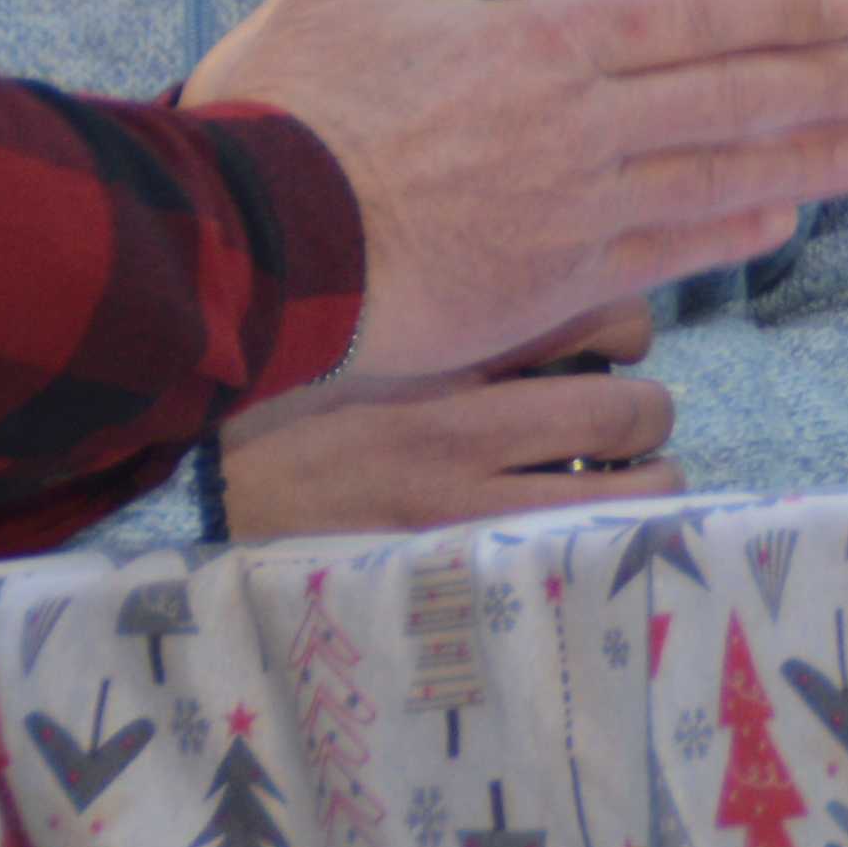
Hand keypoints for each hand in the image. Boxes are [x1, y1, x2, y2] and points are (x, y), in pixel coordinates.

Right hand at [189, 0, 847, 384]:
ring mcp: (573, 213)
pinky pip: (668, 256)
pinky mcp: (551, 288)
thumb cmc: (285, 113)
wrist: (246, 253)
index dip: (777, 10)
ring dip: (804, 162)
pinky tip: (778, 219)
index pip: (687, 17)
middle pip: (728, 98)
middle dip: (823, 86)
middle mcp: (576, 127)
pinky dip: (731, 233)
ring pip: (717, 177)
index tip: (845, 4)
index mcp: (535, 45)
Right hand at [222, 301, 672, 536]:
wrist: (203, 494)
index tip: (607, 344)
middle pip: (635, 405)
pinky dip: (607, 541)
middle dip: (644, 415)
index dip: (625, 326)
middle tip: (619, 425)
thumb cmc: (290, 395)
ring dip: (643, 486)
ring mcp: (468, 508)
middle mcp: (467, 421)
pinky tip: (579, 539)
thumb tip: (551, 279)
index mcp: (446, 339)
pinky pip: (586, 551)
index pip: (602, 311)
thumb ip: (459, 300)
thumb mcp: (374, 320)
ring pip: (637, 491)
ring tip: (609, 489)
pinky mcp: (461, 567)